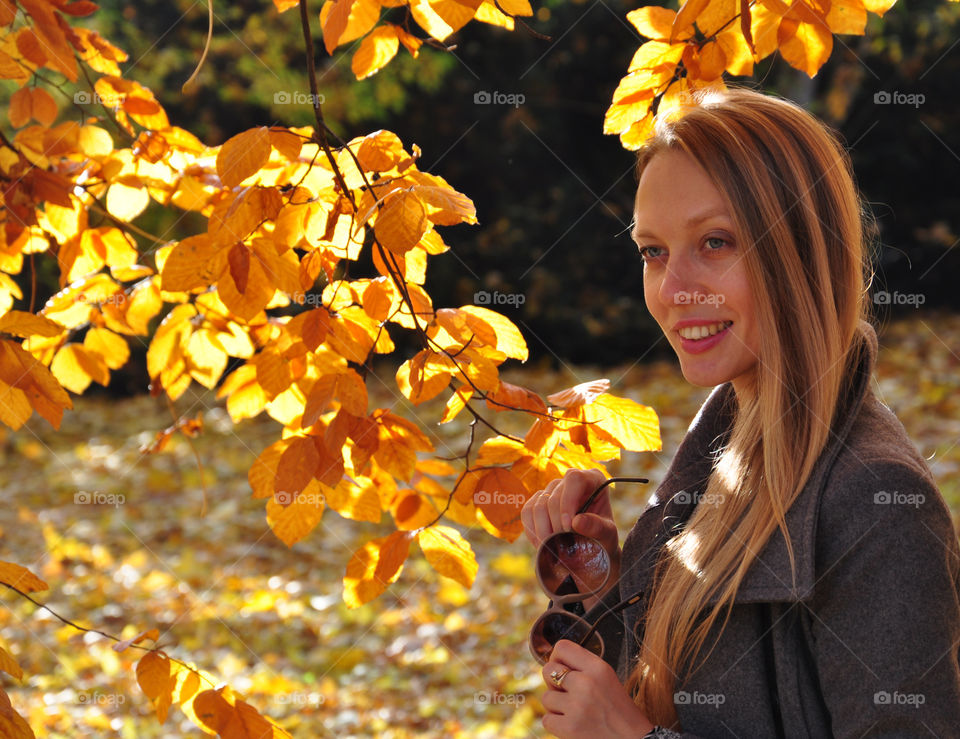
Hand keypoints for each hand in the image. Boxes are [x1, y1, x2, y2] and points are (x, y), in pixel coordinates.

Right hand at [521, 469, 620, 605]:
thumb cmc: (604, 536)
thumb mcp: (608, 534)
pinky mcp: (539, 500)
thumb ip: (597, 527)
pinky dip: (532, 530)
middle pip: (553, 496)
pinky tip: (541, 543)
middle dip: (555, 523)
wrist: (594, 546)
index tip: (568, 527)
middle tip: (561, 544)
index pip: (574, 479)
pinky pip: (527, 512)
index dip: (567, 502)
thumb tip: (577, 522)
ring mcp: (553, 489)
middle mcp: (570, 480)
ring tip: (552, 546)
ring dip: (542, 530)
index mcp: (593, 479)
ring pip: (538, 505)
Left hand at [541, 639, 654, 737]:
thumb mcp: (607, 678)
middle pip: (548, 669)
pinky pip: (547, 720)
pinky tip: (572, 724)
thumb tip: (553, 663)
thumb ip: (583, 667)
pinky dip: (556, 724)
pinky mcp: (570, 728)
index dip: (557, 657)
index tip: (561, 668)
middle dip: (552, 682)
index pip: (562, 647)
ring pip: (546, 697)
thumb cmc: (618, 710)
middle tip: (567, 693)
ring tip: (574, 712)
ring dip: (556, 706)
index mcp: (598, 668)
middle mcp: (586, 683)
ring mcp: (577, 706)